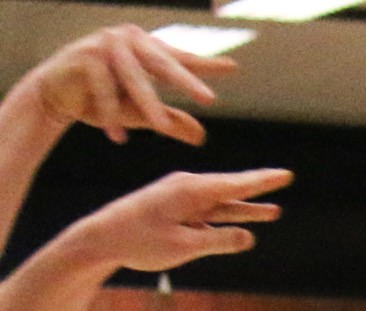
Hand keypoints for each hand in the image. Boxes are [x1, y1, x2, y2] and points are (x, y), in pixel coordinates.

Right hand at [16, 26, 229, 145]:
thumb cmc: (101, 99)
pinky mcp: (83, 57)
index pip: (180, 58)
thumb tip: (202, 137)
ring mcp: (104, 45)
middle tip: (209, 100)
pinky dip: (110, 114)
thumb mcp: (141, 113)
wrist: (54, 94)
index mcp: (145, 47)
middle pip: (163, 64)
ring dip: (147, 105)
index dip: (205, 64)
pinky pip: (102, 89)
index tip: (233, 68)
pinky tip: (118, 137)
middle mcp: (127, 39)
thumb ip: (171, 121)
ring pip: (134, 79)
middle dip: (186, 82)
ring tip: (161, 127)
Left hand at [56, 168, 288, 274]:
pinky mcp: (174, 211)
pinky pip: (208, 214)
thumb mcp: (183, 246)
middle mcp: (188, 189)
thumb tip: (250, 237)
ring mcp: (181, 199)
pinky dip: (226, 218)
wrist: (101, 238)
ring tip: (272, 211)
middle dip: (258, 187)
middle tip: (284, 177)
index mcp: (191, 191)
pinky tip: (241, 225)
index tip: (285, 174)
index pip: (236, 185)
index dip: (263, 181)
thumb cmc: (139, 241)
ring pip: (221, 204)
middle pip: (231, 189)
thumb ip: (219, 241)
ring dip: (246, 208)